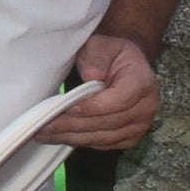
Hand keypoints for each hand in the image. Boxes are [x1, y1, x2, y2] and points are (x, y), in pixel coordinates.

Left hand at [40, 35, 158, 149]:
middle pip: (107, 123)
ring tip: (45, 134)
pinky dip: (80, 141)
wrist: (125, 67)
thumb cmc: (110, 55)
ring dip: (72, 137)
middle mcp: (146, 108)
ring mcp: (139, 126)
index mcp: (142, 82)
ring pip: (102, 137)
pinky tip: (60, 137)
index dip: (92, 107)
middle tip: (44, 126)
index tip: (67, 108)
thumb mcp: (102, 46)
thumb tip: (91, 77)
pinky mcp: (129, 138)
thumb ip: (96, 58)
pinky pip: (102, 144)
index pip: (118, 101)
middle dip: (72, 125)